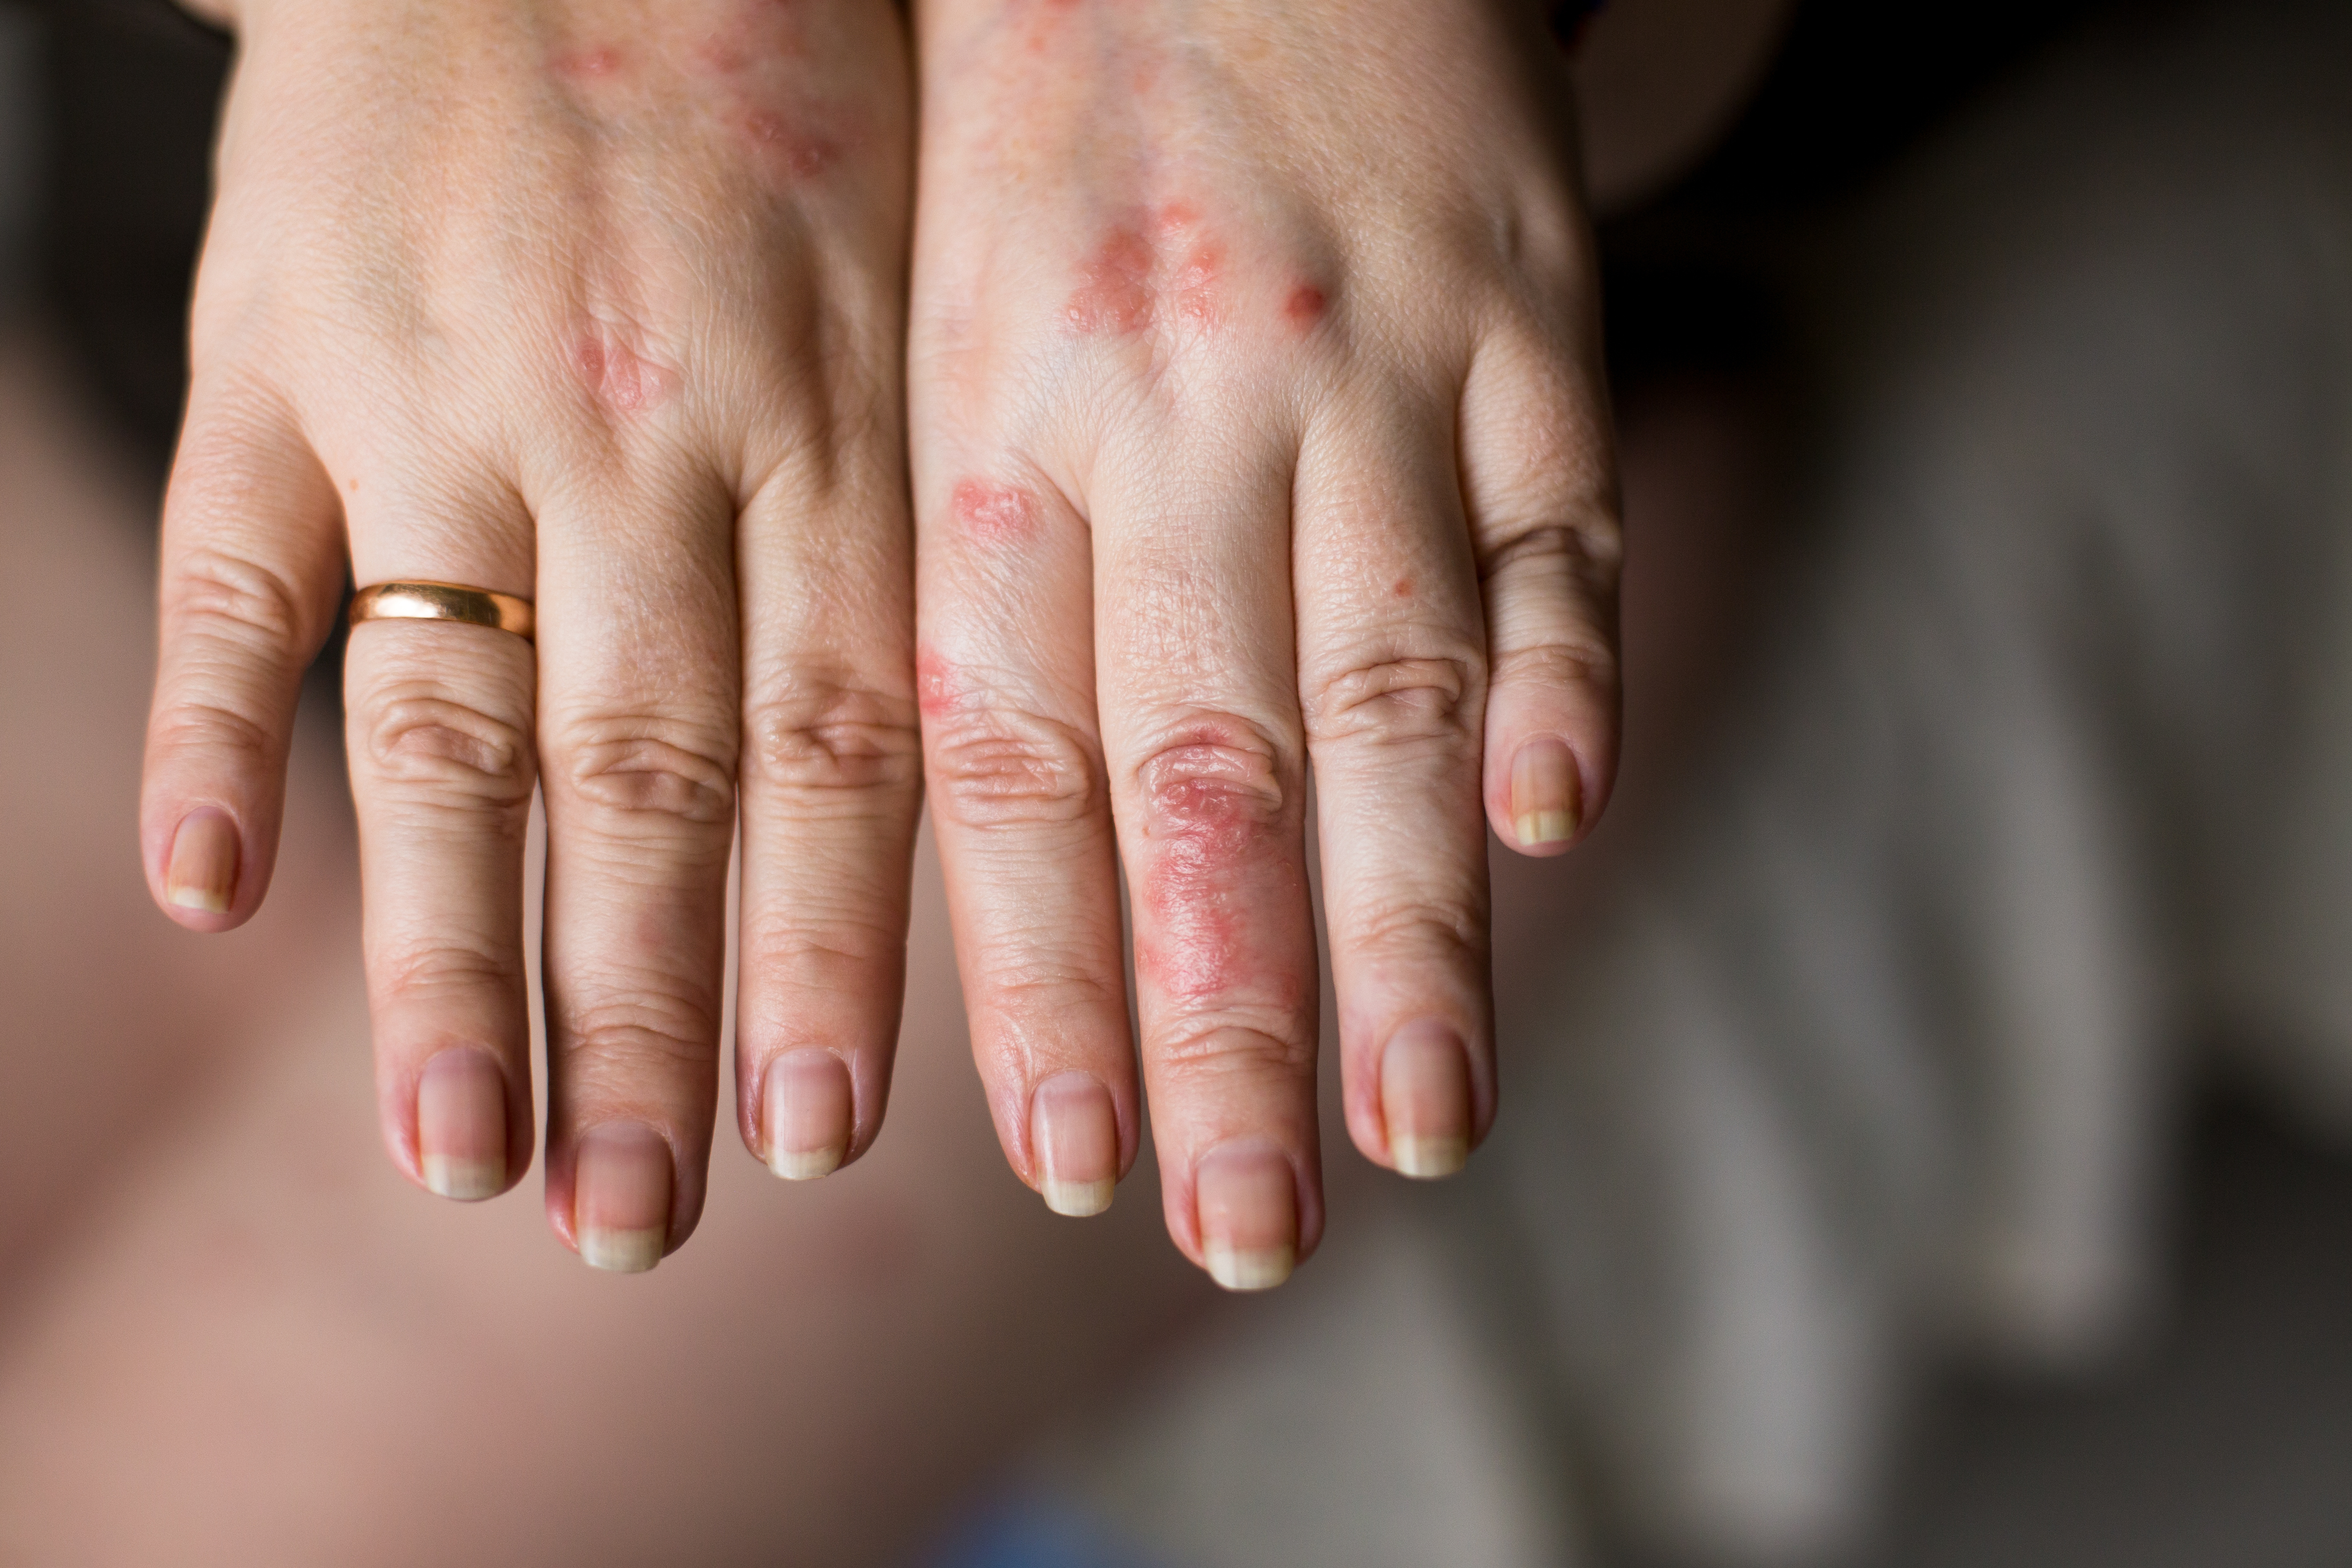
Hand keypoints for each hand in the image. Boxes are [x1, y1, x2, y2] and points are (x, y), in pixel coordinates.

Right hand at [140, 0, 918, 1268]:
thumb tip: (942, 802)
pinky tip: (214, 896)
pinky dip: (208, 730)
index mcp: (828, 434)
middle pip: (649, 787)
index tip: (811, 1148)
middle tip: (633, 1226)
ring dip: (444, 952)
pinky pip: (233, 562)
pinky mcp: (277, 341)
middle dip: (646, 1020)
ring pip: (448, 719)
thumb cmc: (786, 105)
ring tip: (455, 1152)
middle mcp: (646, 440)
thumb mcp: (909, 297)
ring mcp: (446, 395)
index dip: (828, 962)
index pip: (841, 753)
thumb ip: (907, 534)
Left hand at [907, 0, 1619, 1284]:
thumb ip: (977, 585)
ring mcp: (1364, 366)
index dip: (1042, 975)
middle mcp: (1174, 418)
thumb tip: (1006, 872)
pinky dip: (1559, 674)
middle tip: (1243, 1228)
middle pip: (1205, 770)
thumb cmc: (1045, 136)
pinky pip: (1547, 521)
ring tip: (1422, 1124)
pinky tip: (1556, 826)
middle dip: (1221, 1023)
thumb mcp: (942, 335)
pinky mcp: (1522, 311)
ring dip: (1408, 922)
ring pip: (1391, 685)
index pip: (1014, 762)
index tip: (1067, 1167)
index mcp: (1000, 435)